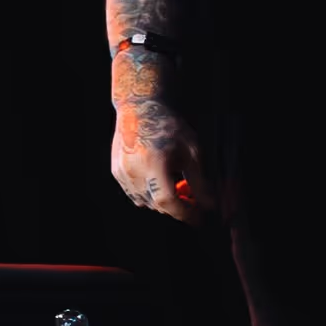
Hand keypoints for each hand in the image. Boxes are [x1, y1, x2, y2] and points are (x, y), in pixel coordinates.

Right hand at [108, 99, 207, 220]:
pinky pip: (134, 194)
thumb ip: (200, 181)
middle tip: (192, 200)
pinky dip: (148, 194)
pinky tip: (158, 180)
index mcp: (153, 163)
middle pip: (157, 205)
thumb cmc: (168, 126)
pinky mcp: (116, 172)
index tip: (199, 218)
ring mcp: (122, 172)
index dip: (186, 214)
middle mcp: (134, 170)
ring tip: (175, 186)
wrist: (140, 108)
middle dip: (177, 208)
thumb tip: (209, 205)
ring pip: (145, 202)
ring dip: (162, 202)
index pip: (168, 201)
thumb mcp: (191, 152)